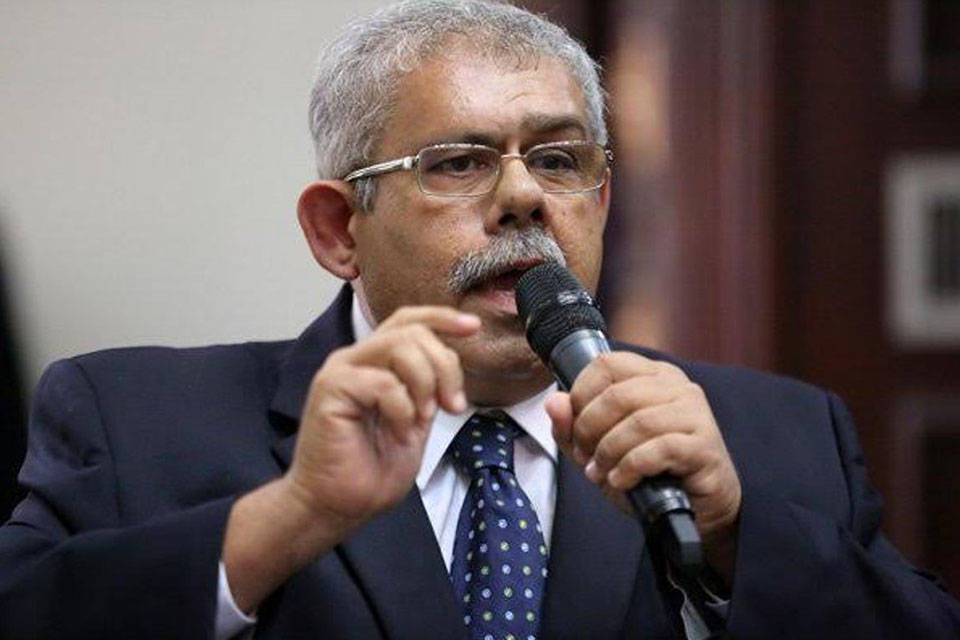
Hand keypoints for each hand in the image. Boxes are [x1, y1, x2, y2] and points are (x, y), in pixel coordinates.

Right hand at [223, 306, 478, 613]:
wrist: (336, 506)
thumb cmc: (371, 469)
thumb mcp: (416, 420)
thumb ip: (428, 387)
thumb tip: (451, 360)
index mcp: (374, 362)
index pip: (408, 320)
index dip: (442, 318)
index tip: (474, 327)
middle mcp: (355, 358)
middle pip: (411, 330)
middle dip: (444, 366)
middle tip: (452, 407)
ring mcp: (340, 371)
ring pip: (399, 346)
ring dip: (425, 384)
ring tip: (423, 419)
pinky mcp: (330, 389)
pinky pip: (384, 383)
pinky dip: (403, 410)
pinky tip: (400, 433)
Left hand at [545, 352, 740, 580]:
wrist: (697, 508)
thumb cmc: (649, 472)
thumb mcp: (600, 449)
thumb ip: (572, 427)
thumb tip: (553, 402)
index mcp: (652, 375)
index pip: (607, 364)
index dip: (581, 394)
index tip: (573, 427)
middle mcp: (678, 386)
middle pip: (619, 394)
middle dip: (590, 429)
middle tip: (584, 456)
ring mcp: (695, 414)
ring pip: (639, 421)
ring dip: (609, 452)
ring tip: (601, 473)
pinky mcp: (705, 446)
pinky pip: (660, 449)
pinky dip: (630, 467)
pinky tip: (621, 481)